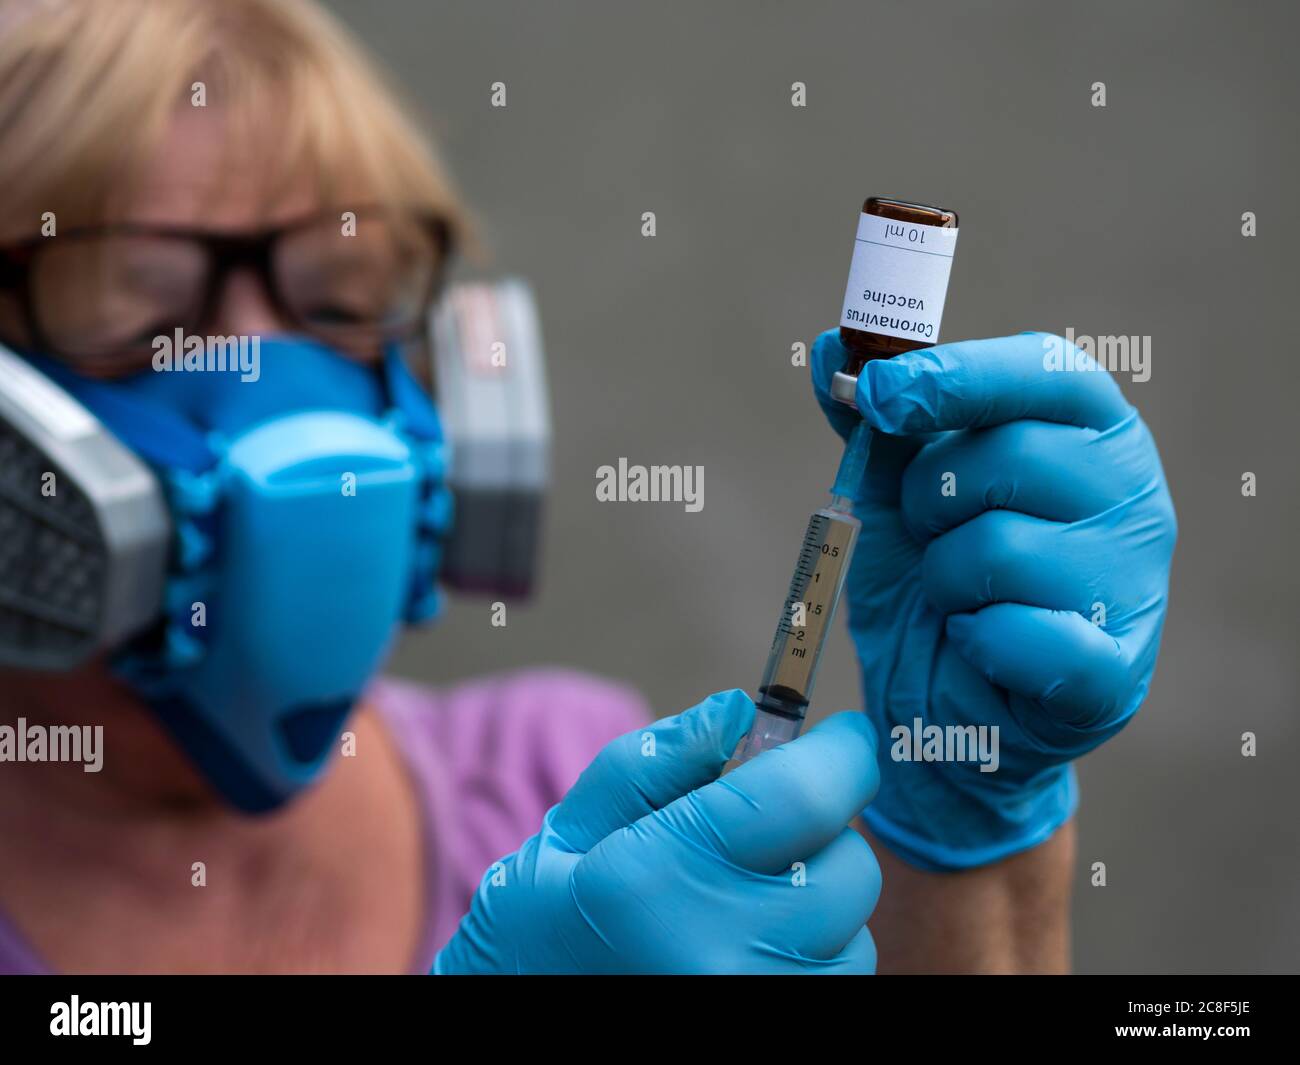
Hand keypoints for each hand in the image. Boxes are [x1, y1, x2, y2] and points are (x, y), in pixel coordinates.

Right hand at [434, 689, 881, 972]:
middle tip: (773, 827)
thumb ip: (657, 761)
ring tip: (751, 898)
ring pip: (853, 932)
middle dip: (822, 832)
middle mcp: (717, 956)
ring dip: (820, 901)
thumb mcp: (577, 826)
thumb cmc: (545, 920)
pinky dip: (817, 954)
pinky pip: (841, 979)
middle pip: (847, 868)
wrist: (522, 1012)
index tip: (845, 737)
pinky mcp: (776, 1032)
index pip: (804, 798)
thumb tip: (738, 710)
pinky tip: (758, 944)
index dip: (842, 755)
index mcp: (658, 878)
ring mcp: (752, 1005)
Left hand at [812, 330, 1176, 870]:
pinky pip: (1023, 636)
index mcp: (1092, 429)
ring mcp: (1136, 583)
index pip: (1041, 371)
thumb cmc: (935, 579)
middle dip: (933, 500)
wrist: (943, 702)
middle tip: (932, 534)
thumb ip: (876, 422)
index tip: (877, 392)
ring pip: (1001, 549)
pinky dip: (974, 640)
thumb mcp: (895, 491)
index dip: (952, 376)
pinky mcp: (1115, 671)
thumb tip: (830, 348)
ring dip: (945, 579)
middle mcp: (1134, 494)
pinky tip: (980, 645)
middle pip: (1010, 458)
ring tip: (958, 598)